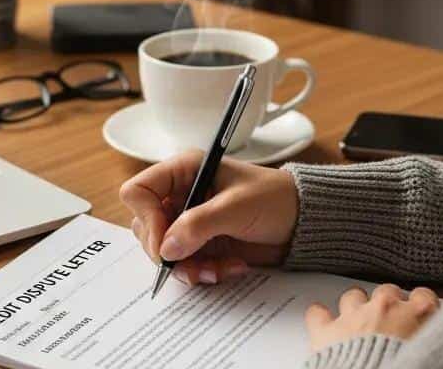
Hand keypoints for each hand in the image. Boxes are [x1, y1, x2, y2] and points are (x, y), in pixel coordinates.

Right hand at [119, 149, 298, 284]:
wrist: (304, 222)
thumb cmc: (276, 199)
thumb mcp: (236, 208)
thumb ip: (198, 225)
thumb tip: (166, 248)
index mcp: (184, 171)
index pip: (139, 191)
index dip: (146, 218)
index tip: (165, 243)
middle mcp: (181, 194)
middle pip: (145, 226)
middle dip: (168, 251)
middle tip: (191, 265)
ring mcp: (189, 220)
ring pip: (163, 250)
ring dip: (188, 266)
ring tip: (216, 271)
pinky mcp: (200, 243)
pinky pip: (185, 264)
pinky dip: (204, 271)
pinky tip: (229, 268)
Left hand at [305, 284, 439, 351]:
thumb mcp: (431, 358)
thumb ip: (431, 345)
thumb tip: (434, 349)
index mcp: (418, 316)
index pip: (424, 297)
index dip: (421, 305)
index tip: (420, 313)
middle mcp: (386, 310)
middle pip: (387, 292)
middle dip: (388, 305)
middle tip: (390, 323)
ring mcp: (355, 317)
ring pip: (353, 296)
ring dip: (356, 307)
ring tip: (359, 322)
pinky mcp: (328, 331)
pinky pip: (317, 313)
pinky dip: (320, 317)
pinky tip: (323, 321)